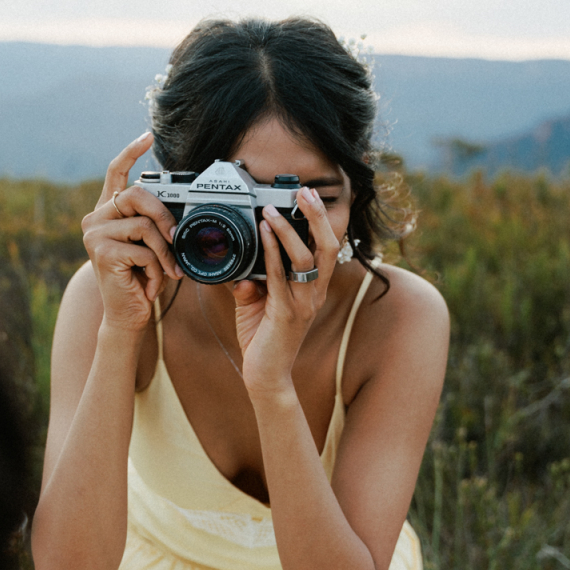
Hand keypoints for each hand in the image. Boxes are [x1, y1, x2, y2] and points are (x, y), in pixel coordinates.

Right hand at [81, 132, 182, 330]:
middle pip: (137, 195)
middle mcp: (95, 219)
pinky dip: (156, 269)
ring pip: (145, 225)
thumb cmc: (142, 280)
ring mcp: (94, 235)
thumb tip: (177, 213)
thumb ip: (155, 224)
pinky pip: (144, 250)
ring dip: (165, 252)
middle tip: (176, 239)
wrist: (128, 315)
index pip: (116, 173)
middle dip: (164, 216)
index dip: (131, 152)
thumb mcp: (152, 246)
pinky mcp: (102, 252)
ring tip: (166, 271)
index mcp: (108, 213)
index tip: (147, 136)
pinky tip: (149, 283)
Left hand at [230, 187, 339, 394]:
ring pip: (307, 259)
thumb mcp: (255, 303)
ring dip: (289, 230)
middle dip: (318, 217)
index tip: (308, 197)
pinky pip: (280, 276)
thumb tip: (241, 269)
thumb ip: (251, 283)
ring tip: (273, 211)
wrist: (264, 376)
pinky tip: (264, 235)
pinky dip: (273, 252)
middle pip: (328, 248)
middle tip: (306, 193)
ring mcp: (304, 304)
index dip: (321, 221)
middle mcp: (314, 294)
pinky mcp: (287, 314)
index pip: (326, 249)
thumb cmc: (263, 340)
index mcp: (312, 289)